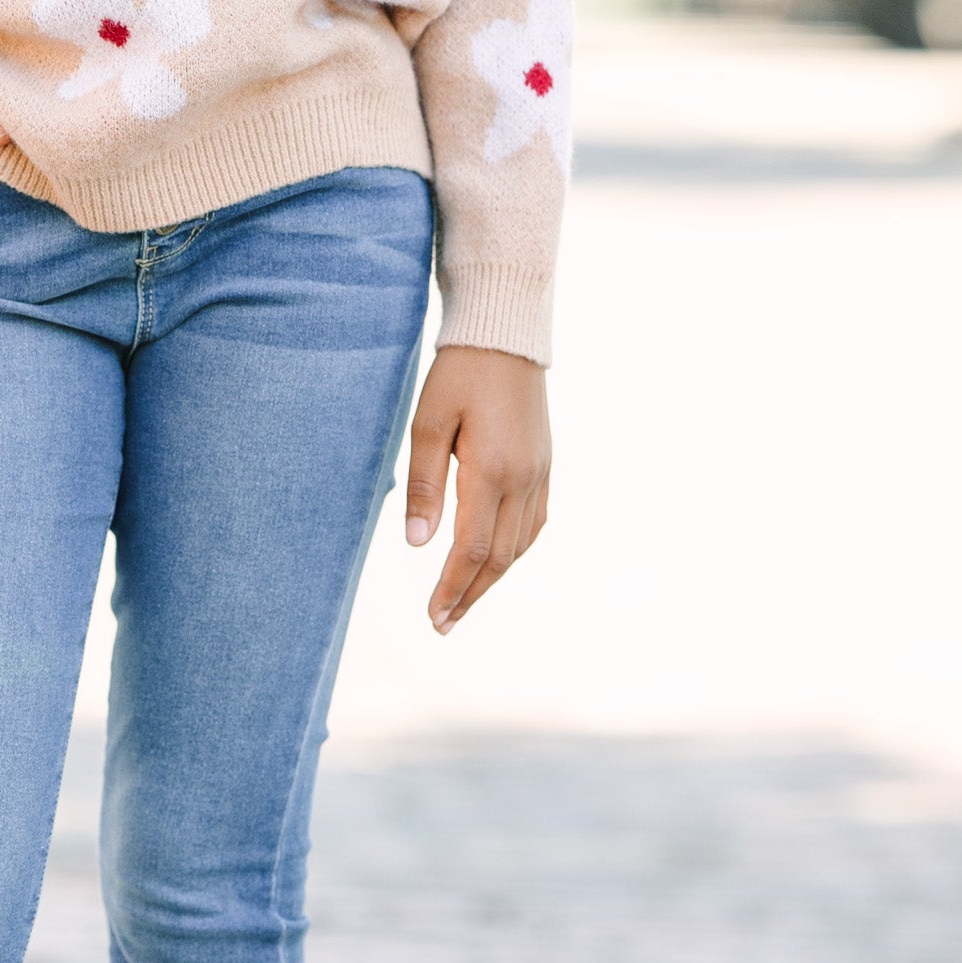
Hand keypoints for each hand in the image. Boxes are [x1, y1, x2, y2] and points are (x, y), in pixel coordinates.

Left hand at [404, 344, 550, 633]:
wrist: (506, 336)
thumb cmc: (458, 375)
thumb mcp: (428, 424)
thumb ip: (423, 486)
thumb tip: (415, 544)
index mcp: (491, 471)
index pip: (471, 550)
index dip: (451, 589)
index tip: (432, 616)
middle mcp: (524, 480)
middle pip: (498, 558)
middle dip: (470, 596)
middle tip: (442, 626)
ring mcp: (540, 474)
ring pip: (519, 546)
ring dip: (491, 579)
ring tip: (463, 602)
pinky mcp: (546, 466)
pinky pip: (533, 524)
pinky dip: (512, 552)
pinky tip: (494, 562)